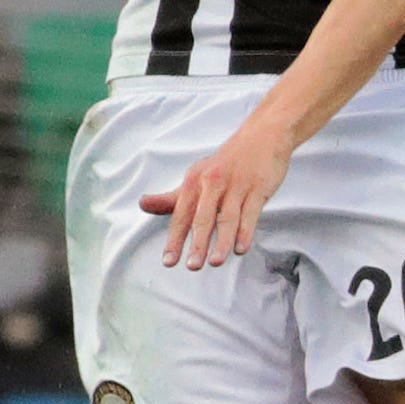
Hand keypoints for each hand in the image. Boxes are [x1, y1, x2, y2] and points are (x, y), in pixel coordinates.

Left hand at [141, 119, 291, 269]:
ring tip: (216, 262)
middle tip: (192, 266)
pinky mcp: (258, 188)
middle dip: (197, 243)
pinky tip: (241, 248)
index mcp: (195, 181)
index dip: (174, 239)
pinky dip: (246, 232)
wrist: (263, 136)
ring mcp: (237, 185)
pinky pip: (251, 213)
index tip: (169, 261)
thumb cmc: (227, 163)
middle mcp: (213, 182)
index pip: (181, 215)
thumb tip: (142, 205)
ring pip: (227, 218)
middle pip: (203, 218)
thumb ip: (171, 197)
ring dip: (222, 241)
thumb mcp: (197, 177)